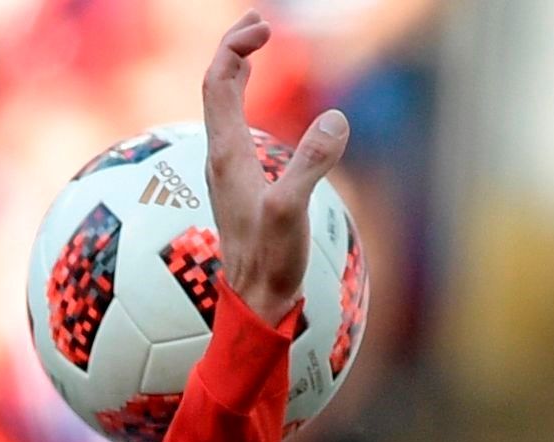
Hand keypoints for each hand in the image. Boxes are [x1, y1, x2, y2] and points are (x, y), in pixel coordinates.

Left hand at [203, 11, 347, 325]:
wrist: (255, 303)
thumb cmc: (270, 261)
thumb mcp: (292, 210)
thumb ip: (312, 163)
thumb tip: (336, 119)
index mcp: (227, 154)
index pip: (219, 82)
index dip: (236, 47)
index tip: (265, 28)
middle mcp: (221, 157)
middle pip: (217, 86)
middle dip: (235, 48)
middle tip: (260, 23)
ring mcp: (228, 171)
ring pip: (223, 106)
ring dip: (237, 71)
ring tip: (256, 47)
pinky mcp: (239, 186)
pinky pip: (234, 127)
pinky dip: (244, 99)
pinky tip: (255, 103)